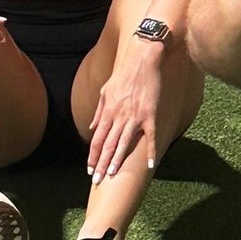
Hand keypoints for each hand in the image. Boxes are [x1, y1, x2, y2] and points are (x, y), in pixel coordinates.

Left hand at [86, 52, 164, 182]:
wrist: (142, 59)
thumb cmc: (124, 74)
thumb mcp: (106, 90)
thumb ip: (98, 111)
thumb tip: (92, 127)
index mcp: (108, 111)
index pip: (97, 139)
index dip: (92, 156)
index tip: (90, 170)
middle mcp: (119, 116)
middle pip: (107, 145)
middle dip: (101, 164)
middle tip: (97, 181)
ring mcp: (134, 116)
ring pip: (124, 143)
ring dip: (117, 160)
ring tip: (113, 175)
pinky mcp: (150, 114)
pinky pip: (150, 136)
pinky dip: (150, 151)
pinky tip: (150, 165)